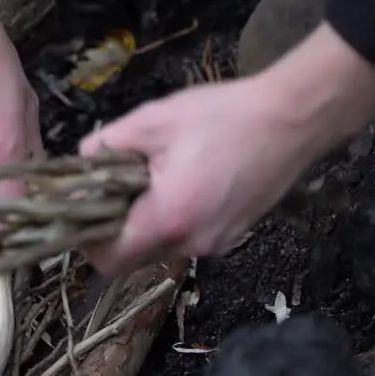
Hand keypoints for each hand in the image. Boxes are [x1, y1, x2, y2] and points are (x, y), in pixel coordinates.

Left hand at [77, 24, 374, 274]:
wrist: (293, 119)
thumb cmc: (225, 116)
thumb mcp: (154, 119)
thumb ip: (107, 145)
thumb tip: (81, 163)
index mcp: (170, 218)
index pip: (109, 259)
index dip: (87, 240)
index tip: (82, 208)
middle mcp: (193, 243)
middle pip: (134, 257)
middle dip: (116, 229)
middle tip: (112, 187)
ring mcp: (216, 244)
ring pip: (161, 247)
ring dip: (146, 223)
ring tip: (151, 177)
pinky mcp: (232, 236)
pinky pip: (188, 238)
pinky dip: (174, 219)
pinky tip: (183, 180)